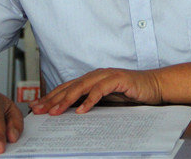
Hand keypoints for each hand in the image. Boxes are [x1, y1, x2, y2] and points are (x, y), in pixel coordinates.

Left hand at [29, 68, 161, 115]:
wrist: (154, 86)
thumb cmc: (131, 94)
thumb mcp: (107, 101)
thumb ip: (90, 103)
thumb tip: (71, 114)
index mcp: (91, 79)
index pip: (66, 88)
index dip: (50, 97)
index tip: (36, 107)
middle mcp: (96, 75)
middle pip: (69, 87)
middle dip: (52, 99)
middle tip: (38, 110)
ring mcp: (106, 76)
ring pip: (81, 87)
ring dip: (67, 100)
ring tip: (55, 111)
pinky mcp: (118, 79)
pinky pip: (101, 90)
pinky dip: (90, 100)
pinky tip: (81, 110)